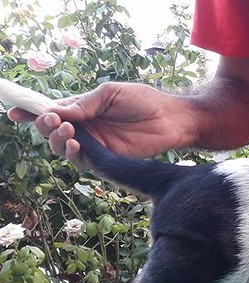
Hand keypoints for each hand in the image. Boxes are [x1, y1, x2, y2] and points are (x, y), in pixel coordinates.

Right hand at [7, 82, 195, 166]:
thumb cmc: (144, 101)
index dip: (32, 113)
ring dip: (58, 140)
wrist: (172, 119)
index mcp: (83, 108)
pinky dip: (74, 154)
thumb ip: (84, 103)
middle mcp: (86, 127)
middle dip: (45, 126)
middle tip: (52, 120)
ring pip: (63, 148)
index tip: (15, 112)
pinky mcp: (107, 159)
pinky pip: (83, 161)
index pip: (52, 112)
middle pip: (52, 132)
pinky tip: (76, 144)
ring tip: (67, 130)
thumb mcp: (110, 94)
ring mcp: (95, 144)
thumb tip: (56, 110)